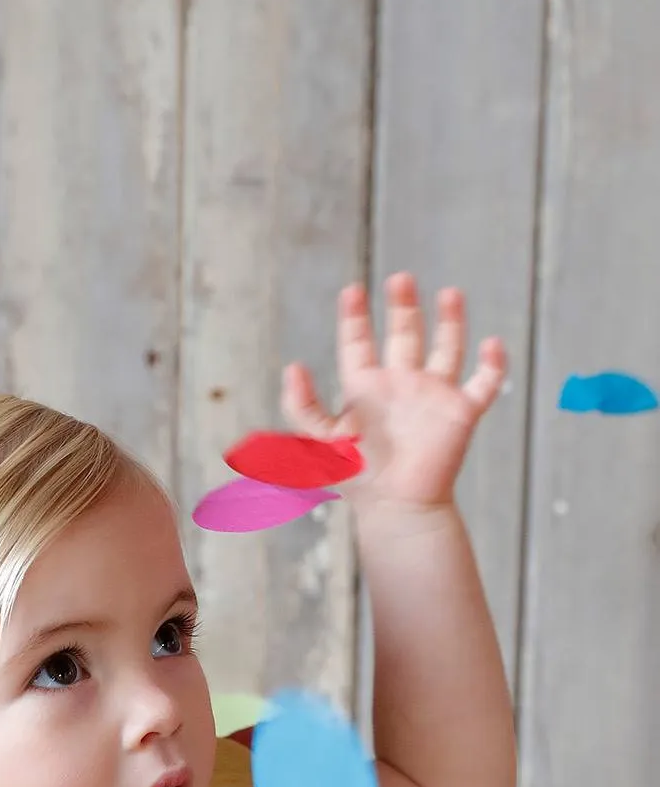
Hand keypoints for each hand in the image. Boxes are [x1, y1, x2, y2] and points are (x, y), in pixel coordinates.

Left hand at [281, 272, 506, 512]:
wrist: (396, 507)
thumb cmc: (358, 479)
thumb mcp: (319, 441)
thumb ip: (301, 406)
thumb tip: (292, 367)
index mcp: (366, 388)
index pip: (358, 342)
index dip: (354, 317)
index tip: (352, 290)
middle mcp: (400, 385)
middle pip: (404, 334)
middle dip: (403, 306)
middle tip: (400, 279)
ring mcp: (432, 396)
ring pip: (447, 348)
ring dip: (450, 321)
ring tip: (449, 293)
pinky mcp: (461, 413)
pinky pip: (484, 383)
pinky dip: (493, 364)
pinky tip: (491, 344)